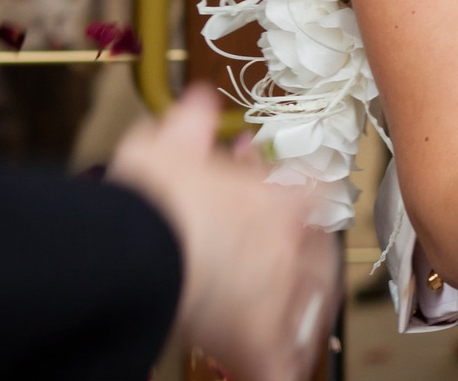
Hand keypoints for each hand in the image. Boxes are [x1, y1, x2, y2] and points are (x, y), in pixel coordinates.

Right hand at [107, 86, 340, 380]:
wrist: (139, 245)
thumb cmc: (152, 199)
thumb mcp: (166, 147)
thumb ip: (190, 124)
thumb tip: (199, 103)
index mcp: (279, 198)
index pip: (313, 190)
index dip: (296, 189)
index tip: (279, 191)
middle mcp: (291, 244)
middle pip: (318, 252)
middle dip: (303, 254)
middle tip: (285, 261)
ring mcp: (280, 293)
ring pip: (310, 308)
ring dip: (300, 311)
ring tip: (288, 320)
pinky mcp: (258, 341)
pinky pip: (280, 365)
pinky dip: (277, 368)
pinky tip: (271, 370)